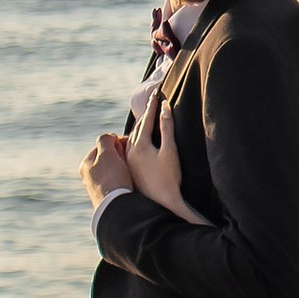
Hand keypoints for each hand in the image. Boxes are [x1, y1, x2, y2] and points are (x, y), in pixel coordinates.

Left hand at [82, 133, 132, 210]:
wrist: (118, 207)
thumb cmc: (112, 179)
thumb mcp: (107, 153)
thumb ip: (106, 140)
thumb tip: (109, 137)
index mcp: (86, 164)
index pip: (104, 144)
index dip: (118, 142)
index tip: (128, 146)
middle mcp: (90, 175)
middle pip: (110, 156)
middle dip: (121, 155)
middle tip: (129, 160)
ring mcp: (99, 187)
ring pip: (116, 168)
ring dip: (125, 166)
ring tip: (131, 171)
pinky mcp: (109, 196)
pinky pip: (120, 180)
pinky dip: (126, 178)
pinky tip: (131, 181)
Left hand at [124, 84, 202, 218]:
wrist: (160, 202)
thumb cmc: (168, 177)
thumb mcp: (170, 150)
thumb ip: (167, 128)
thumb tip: (165, 108)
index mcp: (139, 145)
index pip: (146, 120)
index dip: (152, 106)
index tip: (156, 94)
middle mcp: (130, 152)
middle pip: (137, 128)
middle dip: (145, 115)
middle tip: (151, 103)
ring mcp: (128, 162)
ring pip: (131, 138)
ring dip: (138, 127)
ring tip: (144, 119)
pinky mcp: (130, 170)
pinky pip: (129, 148)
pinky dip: (134, 139)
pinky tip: (136, 141)